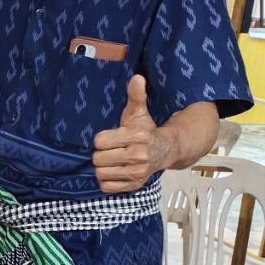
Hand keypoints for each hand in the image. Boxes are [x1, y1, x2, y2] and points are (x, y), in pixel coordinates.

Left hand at [92, 76, 169, 192]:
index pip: (100, 141)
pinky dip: (107, 181)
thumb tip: (137, 78)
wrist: (165, 150)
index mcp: (137, 136)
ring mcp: (137, 173)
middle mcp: (139, 156)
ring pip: (101, 174)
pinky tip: (114, 172)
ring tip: (112, 162)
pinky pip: (107, 187)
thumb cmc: (146, 131)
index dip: (101, 139)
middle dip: (101, 154)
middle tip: (110, 151)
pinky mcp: (135, 185)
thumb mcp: (139, 112)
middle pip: (98, 158)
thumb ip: (136, 96)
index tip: (110, 138)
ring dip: (103, 168)